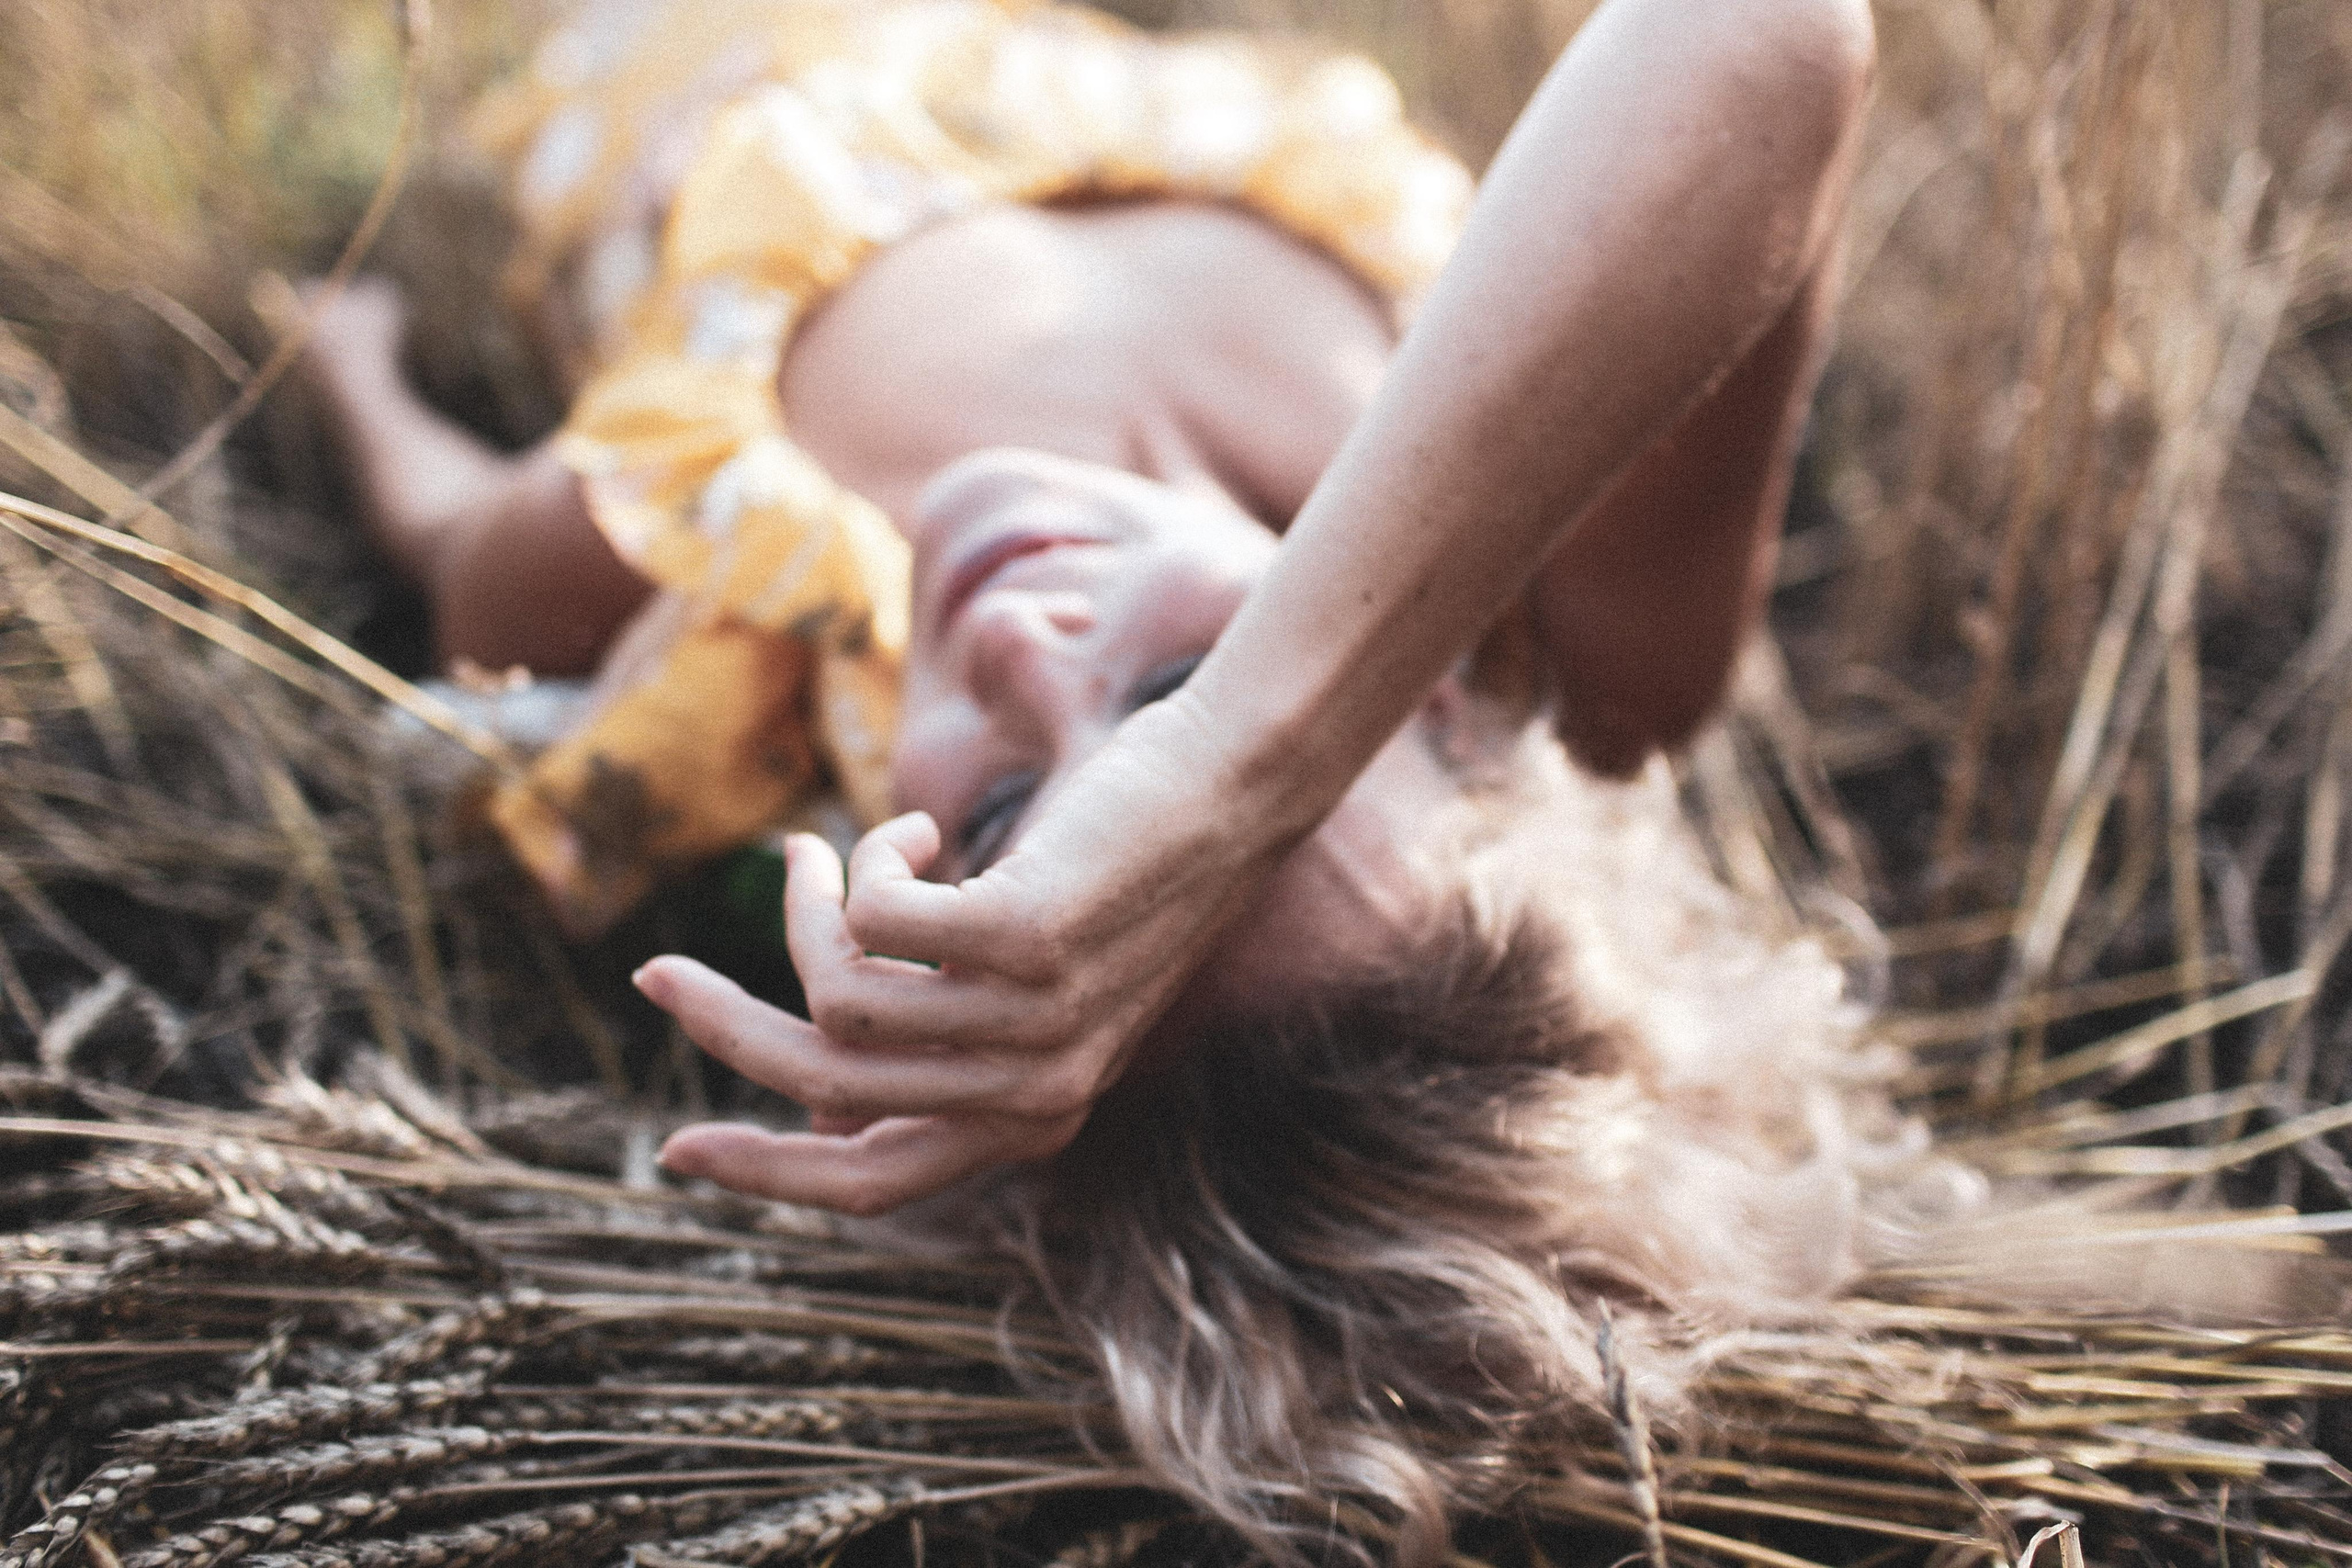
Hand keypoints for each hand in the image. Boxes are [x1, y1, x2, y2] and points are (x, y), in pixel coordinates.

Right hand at [641, 692, 1297, 1214]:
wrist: (1231, 792)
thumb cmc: (1119, 884)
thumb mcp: (1029, 989)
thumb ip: (940, 1045)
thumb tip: (821, 1087)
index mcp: (1035, 1119)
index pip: (871, 1181)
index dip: (767, 1169)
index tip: (680, 1149)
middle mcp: (1038, 1089)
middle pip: (826, 1084)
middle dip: (724, 1028)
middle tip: (656, 973)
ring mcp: (1035, 1018)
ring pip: (838, 992)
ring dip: (809, 909)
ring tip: (830, 852)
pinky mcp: (1025, 936)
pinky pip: (872, 916)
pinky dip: (868, 862)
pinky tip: (921, 833)